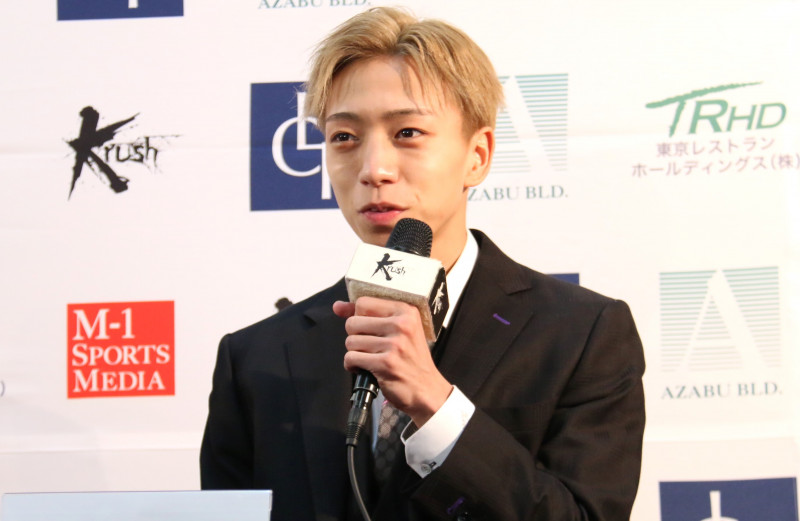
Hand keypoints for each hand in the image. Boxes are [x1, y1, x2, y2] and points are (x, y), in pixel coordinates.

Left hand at [333, 297, 452, 426]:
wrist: (427, 390)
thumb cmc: (411, 359)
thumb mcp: (399, 330)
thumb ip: (368, 315)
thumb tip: (337, 306)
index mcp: (406, 311)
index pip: (363, 303)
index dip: (358, 317)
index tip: (366, 328)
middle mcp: (402, 325)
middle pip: (352, 322)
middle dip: (355, 337)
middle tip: (369, 347)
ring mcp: (395, 344)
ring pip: (350, 341)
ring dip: (355, 353)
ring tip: (369, 358)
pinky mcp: (386, 364)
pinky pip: (351, 358)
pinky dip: (352, 365)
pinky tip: (364, 368)